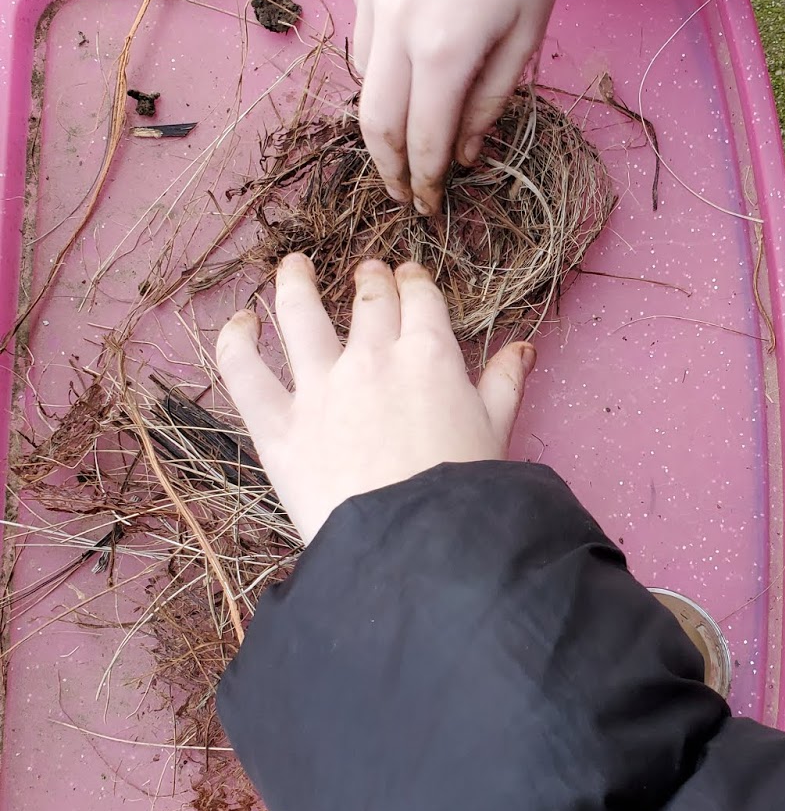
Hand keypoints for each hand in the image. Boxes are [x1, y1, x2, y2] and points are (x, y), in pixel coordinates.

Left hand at [216, 255, 535, 544]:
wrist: (414, 544)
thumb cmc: (463, 494)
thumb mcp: (496, 431)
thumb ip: (504, 383)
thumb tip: (522, 348)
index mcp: (429, 355)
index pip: (419, 299)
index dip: (414, 281)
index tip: (409, 276)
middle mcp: (372, 358)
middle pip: (368, 300)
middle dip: (370, 279)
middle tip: (366, 271)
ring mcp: (319, 387)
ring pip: (299, 313)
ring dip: (296, 282)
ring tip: (293, 266)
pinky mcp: (279, 425)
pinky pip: (245, 371)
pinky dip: (237, 340)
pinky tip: (241, 321)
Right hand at [348, 0, 575, 214]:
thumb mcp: (527, 35)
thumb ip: (489, 102)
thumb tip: (460, 155)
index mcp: (444, 49)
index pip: (421, 141)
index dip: (424, 182)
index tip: (428, 205)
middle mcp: (394, 21)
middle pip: (373, 121)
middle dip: (387, 166)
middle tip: (402, 190)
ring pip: (363, 71)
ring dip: (385, 105)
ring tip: (412, 115)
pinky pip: (362, 20)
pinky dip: (382, 45)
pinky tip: (412, 37)